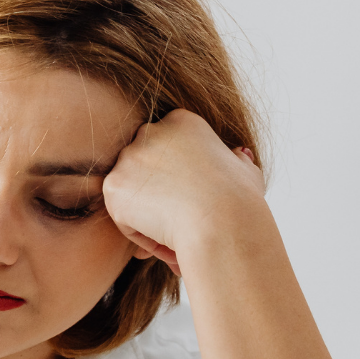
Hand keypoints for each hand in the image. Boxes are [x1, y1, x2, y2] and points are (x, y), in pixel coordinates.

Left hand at [102, 109, 265, 275]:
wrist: (222, 223)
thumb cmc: (240, 201)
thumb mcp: (246, 171)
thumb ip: (234, 160)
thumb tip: (238, 155)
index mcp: (182, 121)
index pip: (168, 147)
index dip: (179, 178)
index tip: (197, 198)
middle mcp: (150, 132)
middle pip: (144, 166)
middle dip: (158, 191)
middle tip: (181, 217)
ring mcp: (127, 158)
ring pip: (132, 192)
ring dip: (149, 214)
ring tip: (178, 232)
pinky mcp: (113, 186)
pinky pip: (122, 215)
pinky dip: (140, 232)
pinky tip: (165, 237)